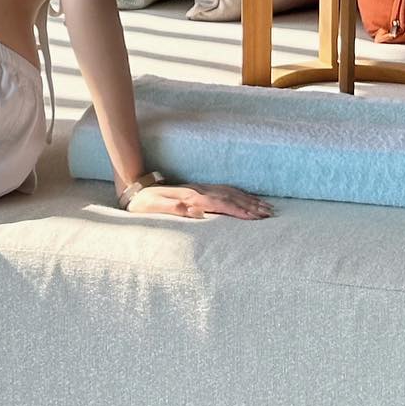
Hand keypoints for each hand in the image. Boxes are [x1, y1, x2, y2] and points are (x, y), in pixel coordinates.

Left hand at [123, 180, 272, 218]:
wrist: (134, 187)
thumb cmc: (143, 203)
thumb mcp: (153, 208)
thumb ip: (172, 209)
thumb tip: (191, 211)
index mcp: (191, 198)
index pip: (220, 204)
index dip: (239, 211)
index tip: (256, 218)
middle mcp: (198, 191)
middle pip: (230, 197)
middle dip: (251, 206)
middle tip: (270, 214)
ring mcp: (199, 188)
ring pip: (230, 192)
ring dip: (249, 199)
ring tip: (266, 207)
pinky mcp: (198, 188)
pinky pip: (223, 189)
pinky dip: (238, 193)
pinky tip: (246, 197)